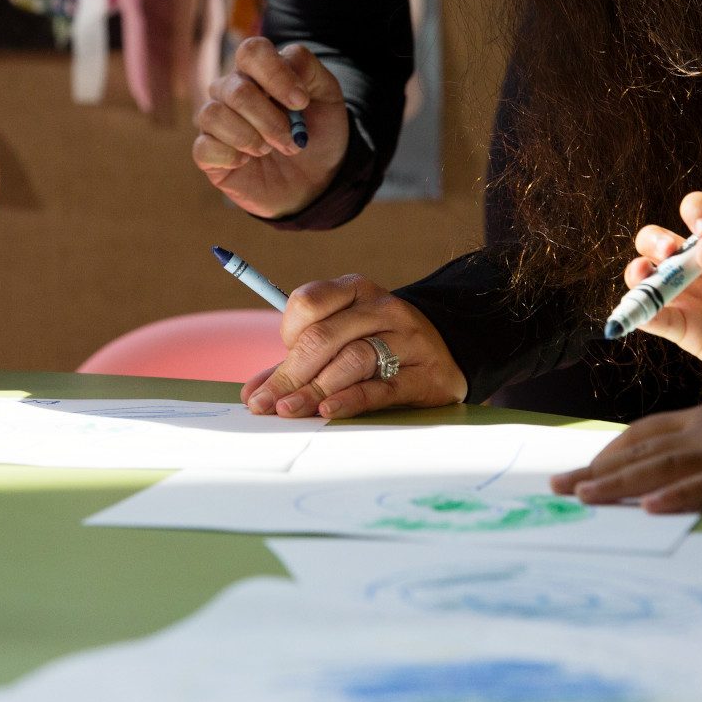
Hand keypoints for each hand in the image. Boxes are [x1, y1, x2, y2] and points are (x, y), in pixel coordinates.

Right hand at [193, 40, 349, 218]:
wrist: (317, 179)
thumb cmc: (318, 133)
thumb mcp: (327, 96)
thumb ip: (308, 68)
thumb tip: (285, 60)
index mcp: (259, 71)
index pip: (251, 51)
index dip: (275, 74)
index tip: (301, 103)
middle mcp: (231, 90)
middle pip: (237, 89)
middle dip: (270, 120)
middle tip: (292, 141)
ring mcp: (217, 122)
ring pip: (213, 114)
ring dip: (248, 137)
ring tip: (269, 151)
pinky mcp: (208, 154)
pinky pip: (203, 147)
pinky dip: (230, 156)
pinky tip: (246, 162)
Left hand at [244, 275, 467, 418]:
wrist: (449, 353)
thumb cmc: (381, 345)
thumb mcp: (342, 339)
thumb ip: (297, 363)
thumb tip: (252, 392)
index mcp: (356, 290)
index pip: (309, 302)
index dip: (287, 334)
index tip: (281, 362)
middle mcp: (383, 308)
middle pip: (325, 335)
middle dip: (291, 372)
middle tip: (266, 403)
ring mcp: (408, 339)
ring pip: (353, 359)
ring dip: (315, 389)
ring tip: (289, 410)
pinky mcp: (425, 375)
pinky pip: (383, 387)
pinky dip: (351, 399)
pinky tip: (328, 411)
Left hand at [550, 392, 701, 512]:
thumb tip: (686, 462)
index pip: (644, 432)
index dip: (608, 451)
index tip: (580, 469)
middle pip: (640, 451)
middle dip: (595, 470)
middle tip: (555, 487)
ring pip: (663, 468)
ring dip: (619, 483)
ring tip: (582, 497)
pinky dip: (678, 497)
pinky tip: (651, 509)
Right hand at [623, 192, 701, 390]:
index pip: (695, 213)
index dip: (694, 212)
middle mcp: (693, 264)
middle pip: (655, 241)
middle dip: (655, 241)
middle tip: (670, 251)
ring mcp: (683, 295)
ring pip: (644, 277)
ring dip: (637, 272)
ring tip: (643, 273)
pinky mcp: (680, 327)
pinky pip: (652, 318)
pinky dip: (640, 313)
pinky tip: (641, 311)